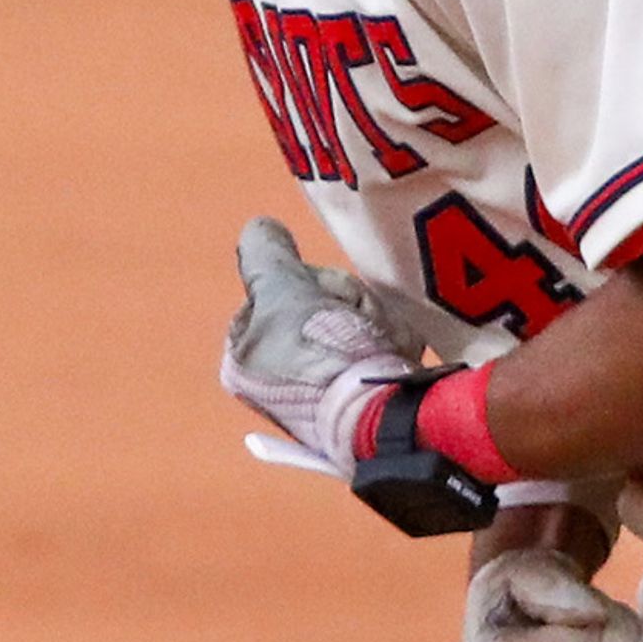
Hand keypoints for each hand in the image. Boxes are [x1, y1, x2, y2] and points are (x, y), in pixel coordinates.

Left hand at [221, 216, 433, 466]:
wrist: (386, 413)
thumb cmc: (323, 355)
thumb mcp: (282, 290)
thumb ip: (264, 255)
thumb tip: (259, 228)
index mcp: (244, 364)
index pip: (274, 293)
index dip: (303, 284)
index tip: (316, 299)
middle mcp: (278, 383)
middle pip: (316, 304)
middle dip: (344, 303)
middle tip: (352, 322)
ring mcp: (325, 393)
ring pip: (353, 319)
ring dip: (375, 320)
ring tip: (382, 344)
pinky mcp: (368, 399)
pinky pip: (382, 345)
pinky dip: (394, 344)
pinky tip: (398, 356)